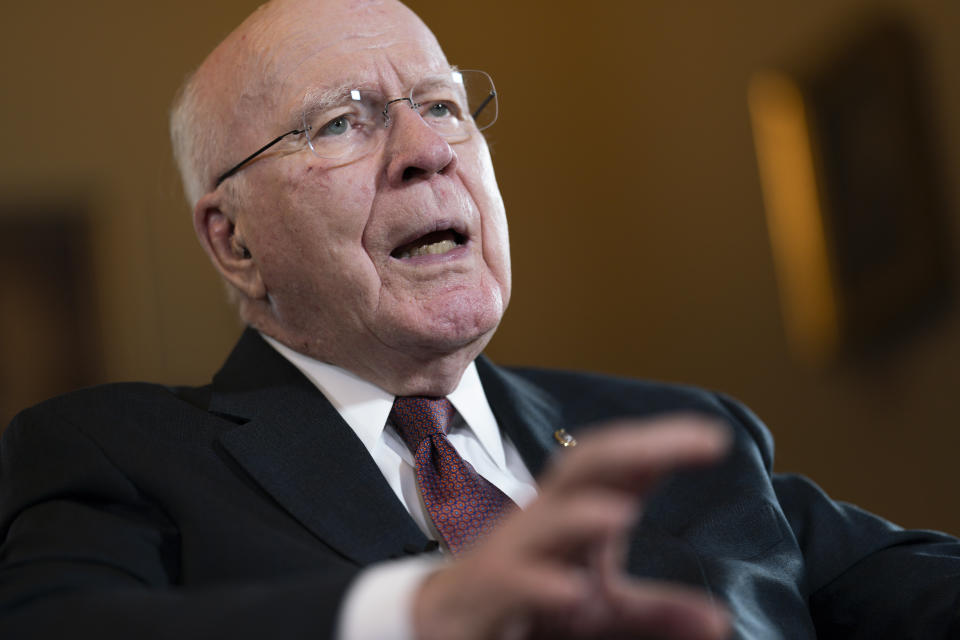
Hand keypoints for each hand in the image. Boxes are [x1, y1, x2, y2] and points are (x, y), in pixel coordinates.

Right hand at [413, 415, 731, 639]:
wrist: (448, 625)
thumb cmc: (531, 603)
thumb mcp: (604, 611)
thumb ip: (658, 610)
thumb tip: (720, 621)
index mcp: (575, 513)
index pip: (619, 466)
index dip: (661, 444)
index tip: (715, 438)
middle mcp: (543, 521)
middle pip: (582, 468)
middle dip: (630, 449)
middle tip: (689, 443)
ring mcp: (511, 553)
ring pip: (541, 521)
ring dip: (577, 515)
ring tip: (621, 513)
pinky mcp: (485, 592)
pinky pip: (509, 580)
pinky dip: (537, 583)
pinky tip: (572, 590)